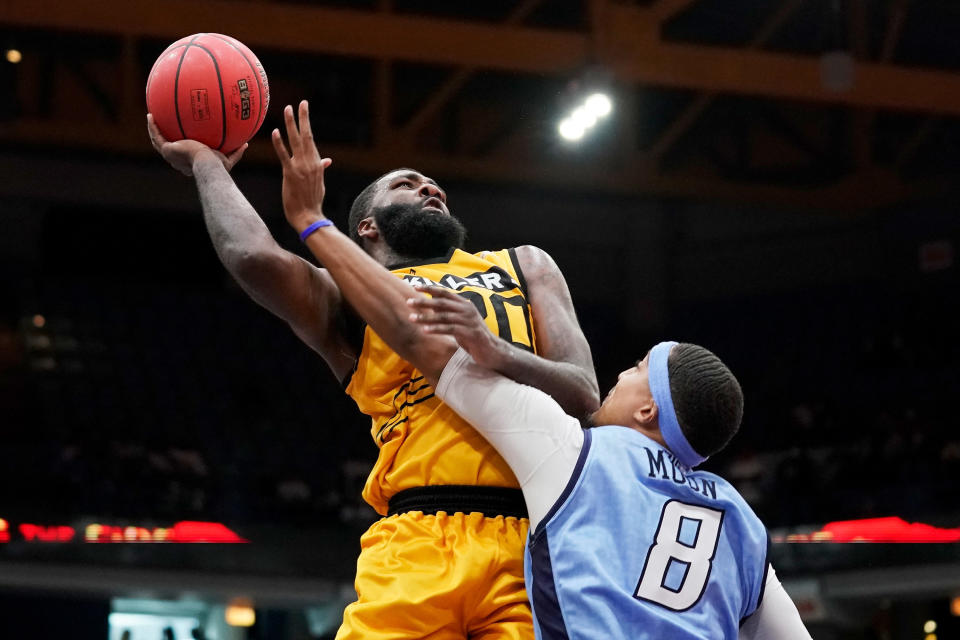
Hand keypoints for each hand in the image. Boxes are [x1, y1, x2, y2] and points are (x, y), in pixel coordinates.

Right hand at [146, 114, 245, 175]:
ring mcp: (170, 156)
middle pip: (168, 148)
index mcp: (189, 163)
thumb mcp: (228, 159)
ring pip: (157, 142)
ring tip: (152, 119)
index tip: (182, 140)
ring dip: (154, 131)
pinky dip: (152, 126)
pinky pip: (156, 136)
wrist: (207, 165)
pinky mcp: (166, 150)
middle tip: (164, 127)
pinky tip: (150, 115)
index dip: (181, 148)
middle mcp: (177, 161)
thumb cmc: (218, 166)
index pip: (183, 156)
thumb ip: (236, 152)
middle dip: (165, 139)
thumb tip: (246, 143)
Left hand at [271, 100, 332, 231]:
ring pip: (296, 141)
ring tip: (287, 109)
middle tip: (300, 103)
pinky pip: (284, 155)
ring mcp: (301, 167)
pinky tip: (275, 132)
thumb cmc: (313, 202)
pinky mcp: (290, 174)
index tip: (304, 110)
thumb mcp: (320, 183)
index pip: (311, 140)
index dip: (307, 124)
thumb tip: (327, 161)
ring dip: (291, 124)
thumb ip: (321, 169)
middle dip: (303, 118)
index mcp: (317, 164)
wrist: (309, 216)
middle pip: (307, 135)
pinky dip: (279, 143)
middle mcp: (310, 162)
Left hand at [408, 284, 507, 368]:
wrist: (492, 351)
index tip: (415, 287)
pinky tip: (425, 330)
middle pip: (442, 303)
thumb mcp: (460, 321)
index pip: (445, 293)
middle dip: (424, 302)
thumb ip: (449, 313)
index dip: (430, 289)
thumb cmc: (473, 337)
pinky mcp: (470, 332)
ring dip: (426, 317)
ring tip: (412, 318)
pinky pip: (450, 329)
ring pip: (444, 316)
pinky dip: (436, 329)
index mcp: (464, 304)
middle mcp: (467, 309)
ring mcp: (469, 320)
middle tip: (408, 302)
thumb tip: (430, 304)